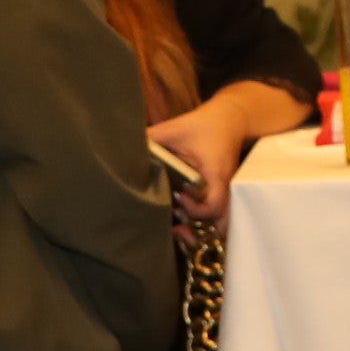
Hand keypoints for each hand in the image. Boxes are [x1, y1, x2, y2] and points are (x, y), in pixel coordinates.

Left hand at [148, 81, 302, 227]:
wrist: (229, 121)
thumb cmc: (202, 125)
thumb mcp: (173, 129)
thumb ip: (149, 139)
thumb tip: (120, 148)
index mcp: (215, 174)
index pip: (213, 205)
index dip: (195, 209)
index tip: (178, 196)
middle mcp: (224, 187)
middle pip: (220, 223)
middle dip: (197, 229)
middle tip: (176, 221)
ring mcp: (225, 192)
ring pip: (220, 224)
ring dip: (201, 228)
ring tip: (178, 223)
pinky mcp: (221, 193)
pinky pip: (217, 217)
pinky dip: (204, 223)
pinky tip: (185, 218)